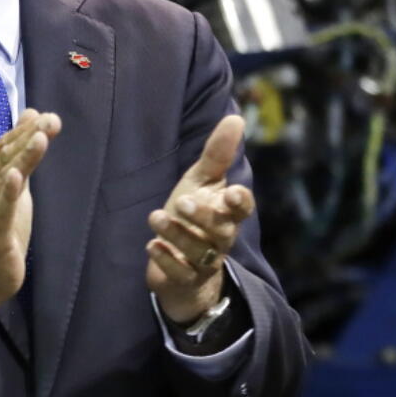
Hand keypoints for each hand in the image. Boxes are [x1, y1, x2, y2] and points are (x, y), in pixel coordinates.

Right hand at [0, 109, 60, 347]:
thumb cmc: (0, 228)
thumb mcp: (16, 188)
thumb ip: (23, 156)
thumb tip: (33, 118)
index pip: (6, 146)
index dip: (25, 130)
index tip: (47, 115)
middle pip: (7, 158)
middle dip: (28, 137)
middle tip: (50, 120)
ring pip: (6, 179)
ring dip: (23, 158)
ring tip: (39, 137)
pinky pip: (1, 211)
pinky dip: (8, 193)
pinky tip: (16, 177)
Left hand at [145, 115, 255, 324]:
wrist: (182, 261)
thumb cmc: (194, 214)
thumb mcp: (202, 181)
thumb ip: (217, 153)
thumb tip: (235, 118)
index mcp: (227, 213)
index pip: (243, 208)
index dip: (240, 202)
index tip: (231, 192)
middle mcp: (221, 238)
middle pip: (222, 231)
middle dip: (204, 217)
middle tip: (182, 202)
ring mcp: (204, 261)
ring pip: (199, 253)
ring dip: (177, 235)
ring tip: (155, 217)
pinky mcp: (186, 279)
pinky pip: (181, 274)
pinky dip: (166, 261)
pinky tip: (152, 246)